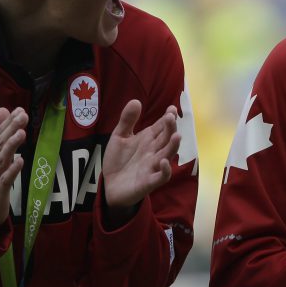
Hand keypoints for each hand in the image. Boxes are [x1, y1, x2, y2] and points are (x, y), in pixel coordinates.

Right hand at [0, 107, 26, 227]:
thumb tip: (3, 110)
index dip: (7, 123)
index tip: (19, 110)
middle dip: (10, 130)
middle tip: (22, 116)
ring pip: (1, 160)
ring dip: (11, 146)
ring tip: (21, 134)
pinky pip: (5, 180)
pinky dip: (12, 170)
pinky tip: (20, 161)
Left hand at [102, 100, 180, 216]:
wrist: (108, 186)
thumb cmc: (118, 161)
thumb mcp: (119, 137)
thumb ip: (127, 120)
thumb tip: (136, 101)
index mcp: (149, 140)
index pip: (162, 127)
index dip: (168, 118)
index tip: (171, 108)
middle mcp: (154, 152)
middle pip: (166, 138)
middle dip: (171, 128)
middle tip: (171, 118)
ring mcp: (153, 166)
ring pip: (168, 155)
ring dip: (173, 146)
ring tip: (177, 136)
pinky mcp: (149, 182)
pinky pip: (161, 177)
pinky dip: (165, 170)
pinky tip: (163, 161)